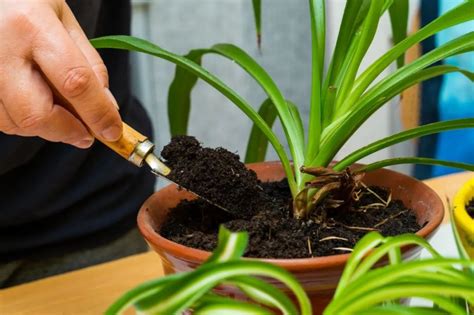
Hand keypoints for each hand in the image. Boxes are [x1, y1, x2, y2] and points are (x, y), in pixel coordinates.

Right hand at [0, 0, 121, 147]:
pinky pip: (0, 118)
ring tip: (60, 112)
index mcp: (31, 25)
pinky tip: (36, 104)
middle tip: (86, 132)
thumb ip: (89, 64)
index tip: (112, 130)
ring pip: (14, 122)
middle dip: (67, 131)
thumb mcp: (65, 20)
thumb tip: (107, 106)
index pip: (74, 82)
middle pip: (36, 114)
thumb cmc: (23, 1)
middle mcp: (0, 48)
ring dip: (46, 128)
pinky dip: (24, 122)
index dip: (98, 113)